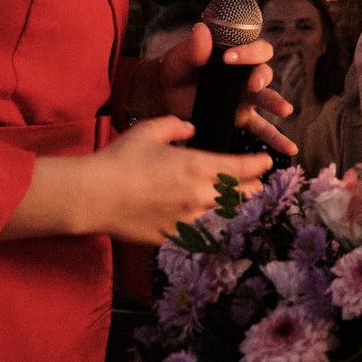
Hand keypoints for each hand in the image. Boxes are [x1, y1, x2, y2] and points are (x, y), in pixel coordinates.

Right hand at [74, 117, 273, 245]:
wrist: (94, 196)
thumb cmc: (119, 159)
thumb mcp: (148, 130)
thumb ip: (175, 125)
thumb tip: (190, 128)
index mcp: (196, 166)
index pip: (241, 168)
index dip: (258, 165)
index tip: (267, 162)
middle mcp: (198, 195)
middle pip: (238, 195)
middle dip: (251, 188)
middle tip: (257, 184)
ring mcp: (186, 219)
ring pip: (218, 213)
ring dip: (227, 206)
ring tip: (230, 200)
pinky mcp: (171, 236)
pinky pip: (194, 230)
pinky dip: (201, 222)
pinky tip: (198, 218)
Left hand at [156, 23, 298, 156]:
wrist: (164, 94)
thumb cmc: (177, 69)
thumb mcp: (182, 56)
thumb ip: (194, 47)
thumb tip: (201, 30)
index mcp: (236, 54)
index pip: (254, 49)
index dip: (248, 52)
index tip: (229, 57)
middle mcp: (246, 74)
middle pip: (264, 71)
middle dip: (262, 77)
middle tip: (253, 84)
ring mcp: (246, 98)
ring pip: (266, 98)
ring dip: (276, 103)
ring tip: (285, 110)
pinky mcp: (241, 118)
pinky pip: (262, 129)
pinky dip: (276, 139)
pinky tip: (290, 149)